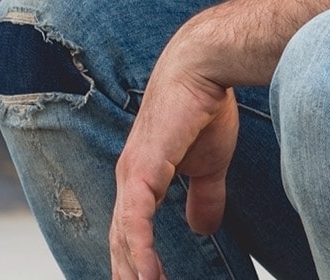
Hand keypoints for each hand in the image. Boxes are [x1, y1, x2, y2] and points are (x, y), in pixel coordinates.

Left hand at [109, 45, 240, 279]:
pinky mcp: (143, 170)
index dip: (135, 263)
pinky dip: (141, 251)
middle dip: (128, 273)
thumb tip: (202, 229)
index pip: (129, 232)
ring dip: (133, 271)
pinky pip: (135, 221)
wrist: (204, 70)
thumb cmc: (205, 109)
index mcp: (140, 180)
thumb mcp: (209, 166)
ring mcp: (132, 175)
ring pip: (123, 237)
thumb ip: (203, 198)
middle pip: (120, 241)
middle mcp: (128, 180)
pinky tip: (149, 276)